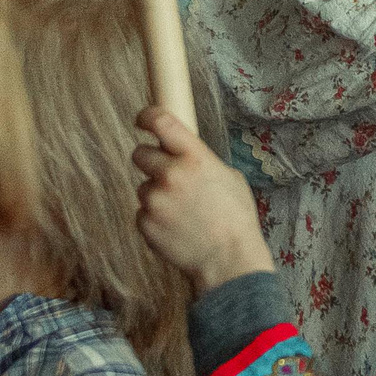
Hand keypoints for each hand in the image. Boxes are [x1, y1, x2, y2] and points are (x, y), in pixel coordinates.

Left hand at [132, 105, 274, 291]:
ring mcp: (154, 200)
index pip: (161, 122)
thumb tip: (183, 155)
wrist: (227, 260)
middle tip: (167, 175)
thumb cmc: (235, 218)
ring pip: (143, 186)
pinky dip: (155, 217)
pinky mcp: (144, 223)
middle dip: (151, 161)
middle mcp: (170, 175)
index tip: (143, 118)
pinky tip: (176, 227)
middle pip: (140, 153)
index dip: (147, 116)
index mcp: (195, 157)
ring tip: (182, 212)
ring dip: (156, 194)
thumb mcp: (228, 177)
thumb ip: (201, 161)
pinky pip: (142, 212)